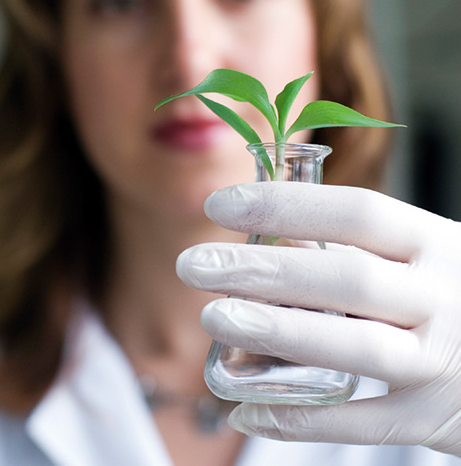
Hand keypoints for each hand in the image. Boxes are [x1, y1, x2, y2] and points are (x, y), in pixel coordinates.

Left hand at [176, 181, 460, 455]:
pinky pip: (361, 423)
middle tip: (193, 265)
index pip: (357, 213)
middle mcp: (443, 298)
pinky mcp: (434, 418)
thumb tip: (266, 225)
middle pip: (346, 279)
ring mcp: (442, 362)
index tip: (220, 204)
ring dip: (278, 331)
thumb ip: (364, 246)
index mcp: (436, 244)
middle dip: (264, 270)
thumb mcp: (426, 256)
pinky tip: (246, 408)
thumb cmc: (453, 296)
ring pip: (355, 347)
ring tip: (214, 317)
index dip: (285, 205)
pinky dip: (300, 419)